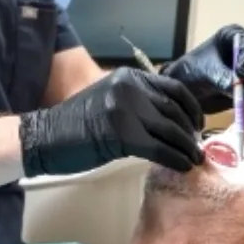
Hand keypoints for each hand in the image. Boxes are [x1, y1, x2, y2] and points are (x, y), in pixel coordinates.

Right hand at [18, 67, 204, 175]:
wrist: (45, 137)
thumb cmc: (77, 124)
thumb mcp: (110, 100)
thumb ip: (138, 102)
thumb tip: (172, 120)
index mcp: (129, 77)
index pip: (174, 88)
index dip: (192, 108)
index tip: (198, 125)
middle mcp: (130, 88)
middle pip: (175, 110)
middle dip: (191, 133)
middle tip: (197, 148)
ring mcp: (126, 109)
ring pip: (171, 130)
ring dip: (187, 149)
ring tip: (194, 160)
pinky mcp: (122, 134)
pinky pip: (159, 148)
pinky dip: (175, 159)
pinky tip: (182, 166)